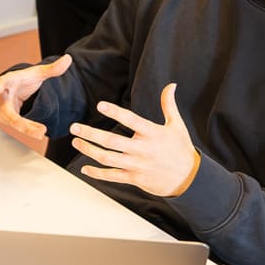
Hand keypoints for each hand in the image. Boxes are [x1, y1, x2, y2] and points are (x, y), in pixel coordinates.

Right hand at [0, 55, 70, 137]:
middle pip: (9, 111)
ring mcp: (2, 109)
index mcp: (8, 81)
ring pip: (13, 121)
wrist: (13, 90)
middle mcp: (2, 97)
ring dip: (27, 128)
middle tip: (38, 130)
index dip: (1, 84)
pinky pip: (17, 126)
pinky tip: (38, 133)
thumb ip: (52, 69)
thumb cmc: (22, 80)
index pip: (2, 81)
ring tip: (41, 132)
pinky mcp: (6, 119)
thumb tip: (68, 58)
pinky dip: (28, 130)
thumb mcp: (37, 74)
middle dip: (21, 122)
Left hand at [69, 83, 200, 197]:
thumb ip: (169, 105)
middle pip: (112, 141)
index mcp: (152, 134)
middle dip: (90, 134)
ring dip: (89, 150)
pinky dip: (96, 173)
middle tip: (74, 128)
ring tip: (76, 142)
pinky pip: (111, 176)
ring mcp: (137, 165)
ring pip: (107, 158)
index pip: (131, 120)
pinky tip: (84, 168)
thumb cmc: (181, 149)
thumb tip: (171, 85)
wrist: (189, 179)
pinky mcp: (134, 178)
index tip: (99, 105)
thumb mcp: (177, 125)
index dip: (115, 112)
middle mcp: (142, 150)